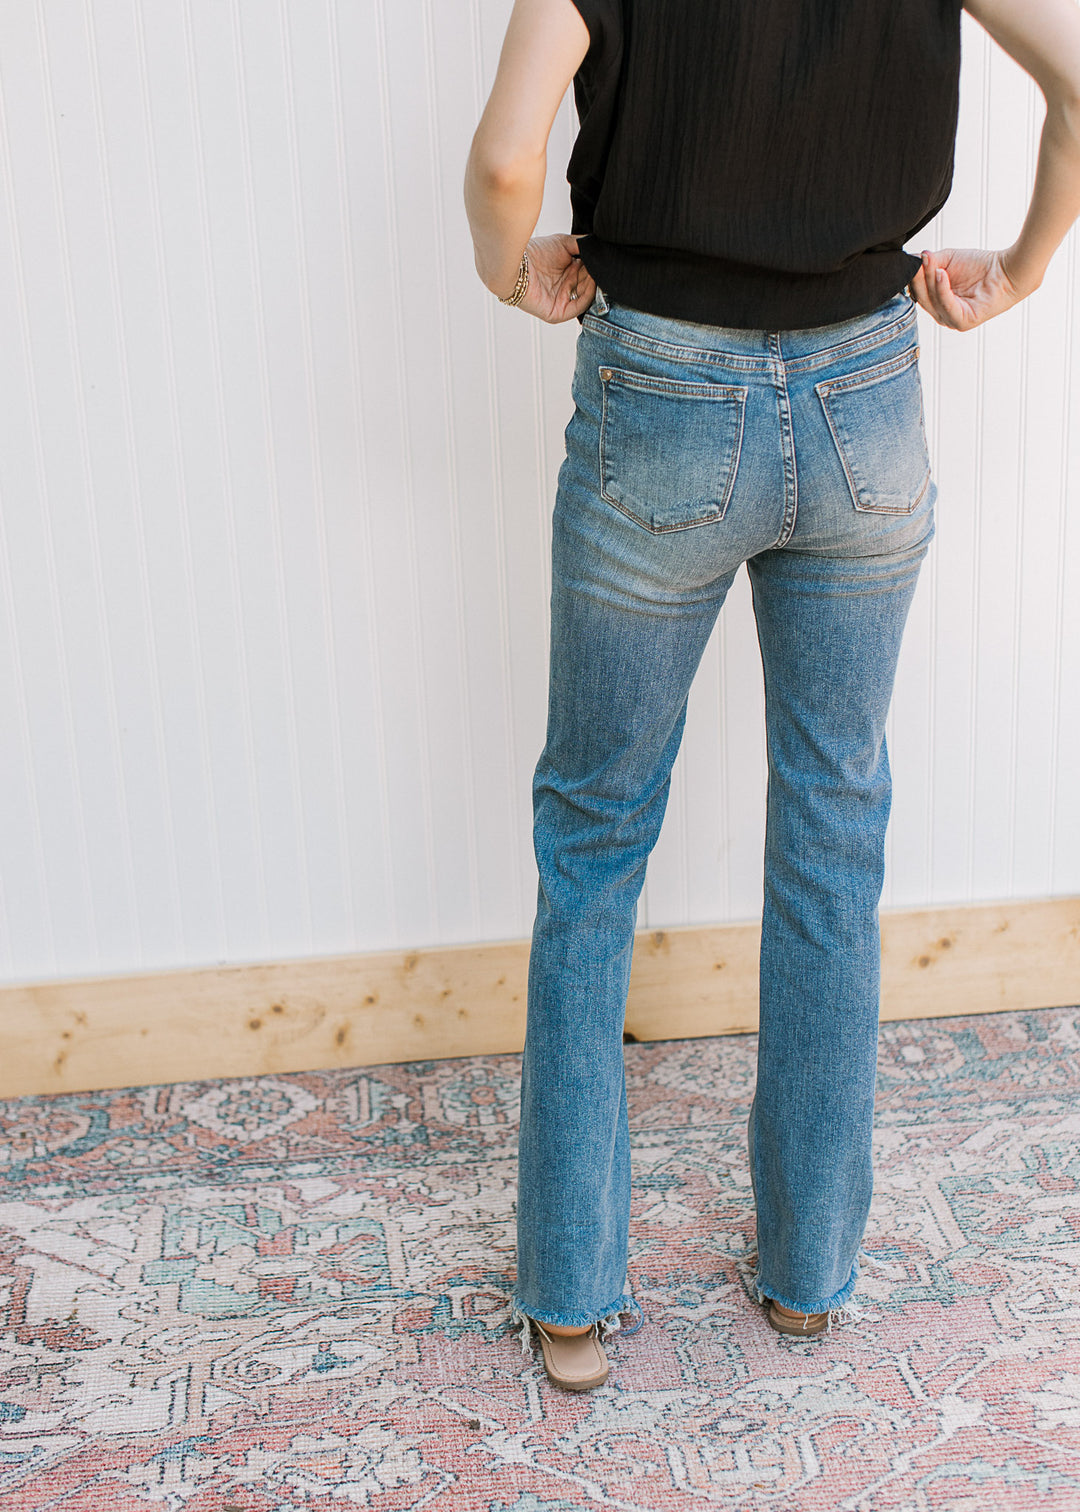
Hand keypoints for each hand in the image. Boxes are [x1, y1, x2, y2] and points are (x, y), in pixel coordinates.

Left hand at [514, 233, 595, 322]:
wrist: (518, 264)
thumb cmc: (536, 252)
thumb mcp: (564, 243)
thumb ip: (583, 245)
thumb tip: (601, 247)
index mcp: (567, 274)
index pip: (590, 274)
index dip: (597, 267)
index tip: (604, 258)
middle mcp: (566, 288)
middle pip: (590, 285)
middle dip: (598, 275)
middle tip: (603, 265)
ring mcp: (561, 301)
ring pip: (586, 296)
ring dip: (594, 284)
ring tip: (597, 271)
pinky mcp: (557, 313)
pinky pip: (578, 307)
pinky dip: (588, 296)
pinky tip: (592, 282)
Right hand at [908, 246, 1032, 330]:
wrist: (1007, 270)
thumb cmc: (981, 266)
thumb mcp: (947, 260)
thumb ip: (928, 262)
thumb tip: (911, 260)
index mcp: (937, 303)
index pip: (918, 293)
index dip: (914, 277)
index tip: (913, 260)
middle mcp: (942, 315)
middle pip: (923, 299)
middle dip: (921, 278)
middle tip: (921, 260)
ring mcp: (952, 321)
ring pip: (933, 302)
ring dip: (931, 281)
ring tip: (934, 263)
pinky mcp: (963, 322)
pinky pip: (947, 306)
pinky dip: (943, 289)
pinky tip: (942, 273)